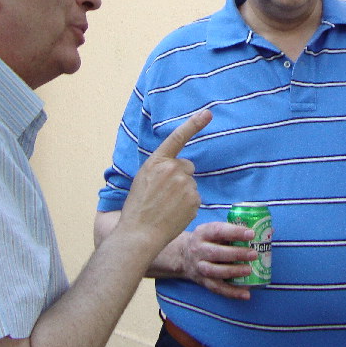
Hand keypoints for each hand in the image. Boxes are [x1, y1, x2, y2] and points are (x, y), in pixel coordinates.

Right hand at [119, 110, 210, 250]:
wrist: (139, 233)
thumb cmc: (137, 207)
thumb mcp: (143, 179)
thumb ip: (161, 168)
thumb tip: (181, 167)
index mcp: (157, 162)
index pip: (178, 137)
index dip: (194, 124)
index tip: (208, 113)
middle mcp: (173, 169)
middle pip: (187, 167)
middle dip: (179, 177)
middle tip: (163, 195)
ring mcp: (185, 185)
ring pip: (190, 184)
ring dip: (182, 193)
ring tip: (165, 207)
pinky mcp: (194, 200)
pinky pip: (195, 198)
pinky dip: (187, 206)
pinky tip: (173, 214)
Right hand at [177, 221, 257, 299]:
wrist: (183, 256)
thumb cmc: (208, 240)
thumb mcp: (214, 230)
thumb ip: (236, 230)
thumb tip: (269, 230)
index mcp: (203, 233)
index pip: (218, 231)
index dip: (235, 232)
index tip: (251, 233)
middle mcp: (198, 250)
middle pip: (216, 253)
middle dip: (236, 254)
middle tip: (254, 254)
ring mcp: (199, 267)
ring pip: (215, 271)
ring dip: (233, 272)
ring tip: (249, 270)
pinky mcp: (203, 282)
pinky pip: (217, 289)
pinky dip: (232, 293)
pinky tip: (246, 294)